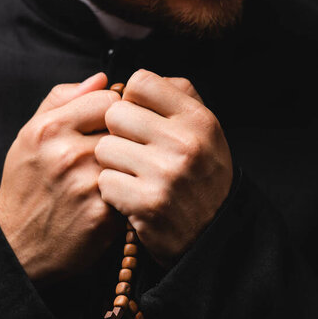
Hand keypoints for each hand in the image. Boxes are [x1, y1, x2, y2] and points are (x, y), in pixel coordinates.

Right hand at [0, 73, 122, 281]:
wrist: (19, 245)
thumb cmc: (27, 186)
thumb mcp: (29, 137)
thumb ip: (61, 100)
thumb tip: (101, 78)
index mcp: (49, 129)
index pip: (109, 99)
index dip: (115, 112)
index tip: (112, 126)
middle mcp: (67, 154)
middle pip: (125, 129)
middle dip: (126, 139)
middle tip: (119, 153)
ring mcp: (86, 186)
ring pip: (132, 159)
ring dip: (131, 165)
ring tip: (119, 175)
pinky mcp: (103, 215)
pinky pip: (132, 189)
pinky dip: (130, 191)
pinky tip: (119, 197)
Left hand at [95, 69, 232, 267]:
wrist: (212, 236)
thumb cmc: (201, 178)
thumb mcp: (205, 133)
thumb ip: (177, 98)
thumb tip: (135, 83)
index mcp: (199, 120)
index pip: (141, 82)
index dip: (132, 100)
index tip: (139, 120)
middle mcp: (185, 143)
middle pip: (115, 114)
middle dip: (118, 134)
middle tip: (134, 152)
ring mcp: (166, 174)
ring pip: (104, 149)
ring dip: (112, 165)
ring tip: (134, 177)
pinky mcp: (147, 203)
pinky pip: (104, 182)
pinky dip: (113, 192)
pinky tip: (132, 198)